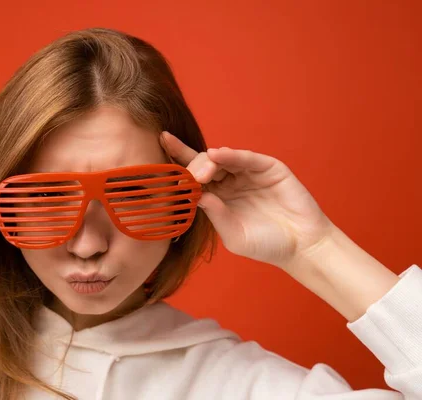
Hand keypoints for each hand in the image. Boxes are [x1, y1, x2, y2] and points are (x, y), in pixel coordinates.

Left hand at [160, 131, 334, 269]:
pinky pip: (248, 159)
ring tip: (202, 169)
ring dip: (210, 161)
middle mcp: (231, 182)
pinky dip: (233, 156)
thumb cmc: (266, 245)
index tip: (160, 148)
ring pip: (224, 159)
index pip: (194, 178)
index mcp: (218, 198)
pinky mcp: (269, 169)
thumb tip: (196, 195)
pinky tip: (219, 155)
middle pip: (205, 164)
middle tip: (188, 176)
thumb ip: (216, 216)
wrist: (301, 247)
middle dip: (192, 166)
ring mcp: (249, 174)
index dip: (178, 163)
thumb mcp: (234, 235)